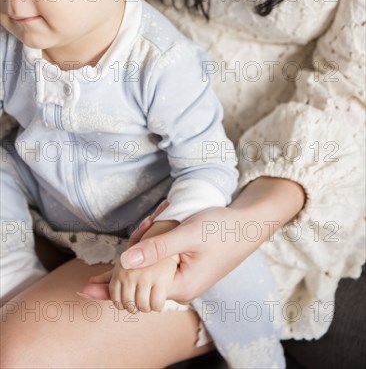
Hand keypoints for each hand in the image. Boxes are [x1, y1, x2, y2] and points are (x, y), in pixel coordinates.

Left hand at [81, 177, 305, 303]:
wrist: (249, 224)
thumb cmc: (221, 228)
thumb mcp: (188, 234)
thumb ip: (157, 248)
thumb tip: (124, 259)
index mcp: (180, 288)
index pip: (136, 291)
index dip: (116, 281)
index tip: (93, 279)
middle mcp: (181, 290)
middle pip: (139, 286)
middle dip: (123, 269)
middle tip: (124, 241)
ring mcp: (184, 281)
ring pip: (148, 276)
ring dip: (138, 256)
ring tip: (140, 228)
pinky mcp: (186, 270)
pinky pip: (159, 268)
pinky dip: (149, 255)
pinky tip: (140, 245)